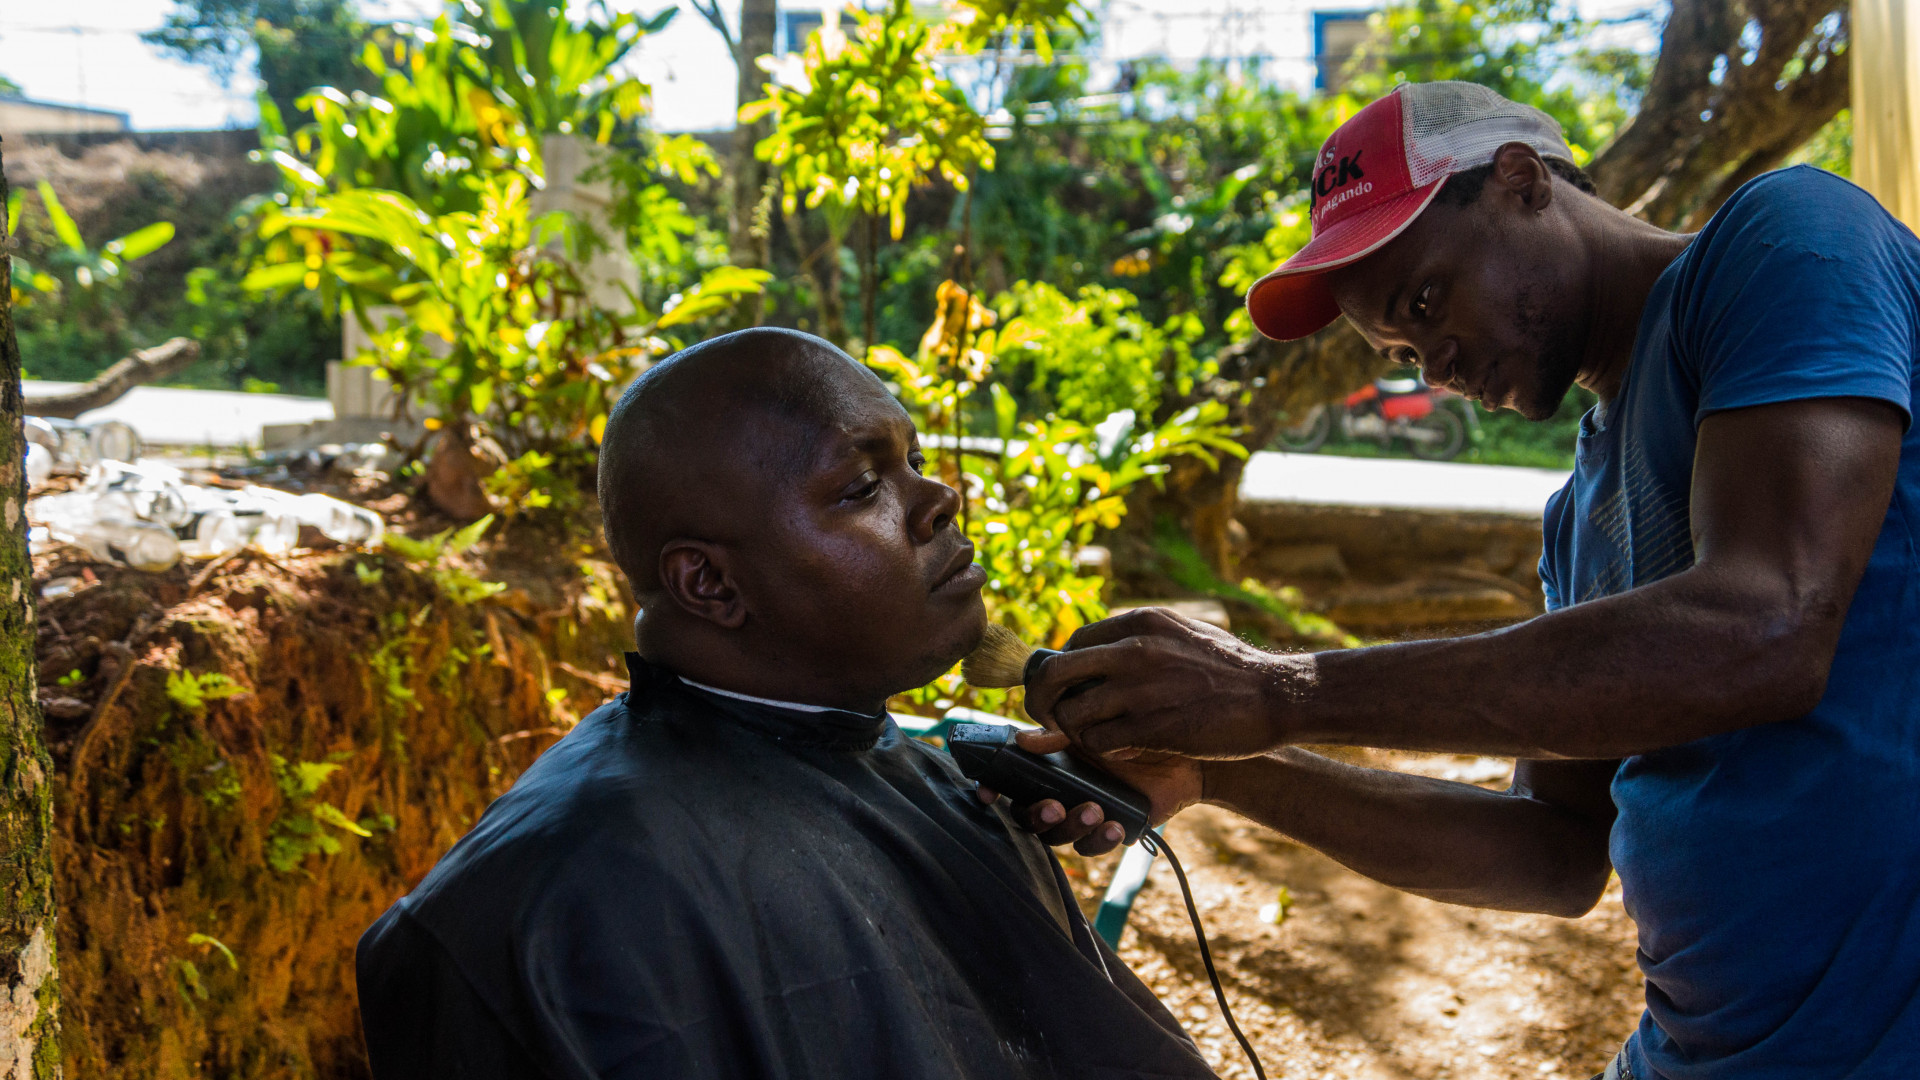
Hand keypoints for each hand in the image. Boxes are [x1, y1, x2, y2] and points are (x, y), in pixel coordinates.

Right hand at [973, 729, 1203, 856]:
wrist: (1183, 754)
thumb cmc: (1134, 732)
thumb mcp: (1095, 728)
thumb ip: (1058, 736)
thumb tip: (1022, 739)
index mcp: (1049, 766)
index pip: (1009, 783)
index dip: (991, 789)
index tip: (987, 793)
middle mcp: (1060, 792)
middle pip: (1028, 817)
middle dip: (1037, 815)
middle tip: (1055, 805)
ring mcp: (1082, 813)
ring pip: (1058, 836)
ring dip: (1071, 826)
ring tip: (1095, 809)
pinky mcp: (1108, 830)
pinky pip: (1093, 847)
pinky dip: (1100, 839)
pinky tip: (1116, 824)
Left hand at [1026, 607, 1301, 759]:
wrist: (1276, 695)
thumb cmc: (1232, 668)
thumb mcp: (1184, 632)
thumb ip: (1143, 636)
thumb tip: (1106, 643)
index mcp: (1141, 623)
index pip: (1073, 643)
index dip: (1061, 670)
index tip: (1065, 689)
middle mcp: (1134, 650)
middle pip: (1055, 673)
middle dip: (1041, 699)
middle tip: (1048, 718)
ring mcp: (1141, 689)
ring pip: (1072, 713)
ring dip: (1074, 731)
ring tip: (1092, 737)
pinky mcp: (1151, 727)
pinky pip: (1099, 741)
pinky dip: (1103, 749)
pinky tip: (1123, 749)